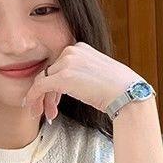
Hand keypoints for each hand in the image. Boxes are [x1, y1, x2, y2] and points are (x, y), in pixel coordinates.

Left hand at [19, 42, 143, 117]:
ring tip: (47, 115)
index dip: (54, 86)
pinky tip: (35, 110)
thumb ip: (80, 74)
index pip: (58, 65)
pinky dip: (34, 99)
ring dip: (42, 100)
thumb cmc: (118, 89)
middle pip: (49, 73)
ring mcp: (66, 62)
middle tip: (49, 111)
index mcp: (80, 47)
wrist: (128, 93)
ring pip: (42, 81)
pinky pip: (39, 87)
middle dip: (47, 94)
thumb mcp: (96, 74)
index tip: (55, 102)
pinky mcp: (62, 77)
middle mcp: (71, 50)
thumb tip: (68, 86)